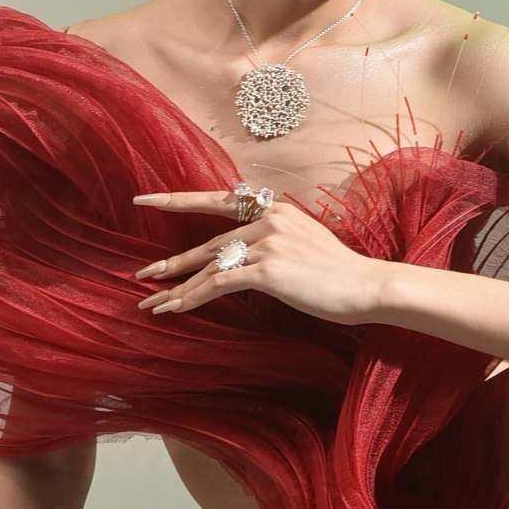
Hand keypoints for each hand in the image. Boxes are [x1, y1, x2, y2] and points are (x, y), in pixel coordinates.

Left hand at [132, 186, 386, 325]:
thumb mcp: (304, 243)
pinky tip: (175, 308)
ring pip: (209, 268)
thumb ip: (272, 241)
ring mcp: (266, 243)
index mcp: (274, 209)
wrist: (366, 286)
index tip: (145, 200)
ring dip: (178, 289)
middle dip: (172, 263)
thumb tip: (241, 256)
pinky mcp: (266, 269)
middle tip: (142, 275)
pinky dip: (193, 297)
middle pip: (208, 244)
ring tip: (152, 303)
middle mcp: (267, 220)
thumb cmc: (338, 272)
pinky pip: (219, 283)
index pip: (218, 201)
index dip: (178, 200)